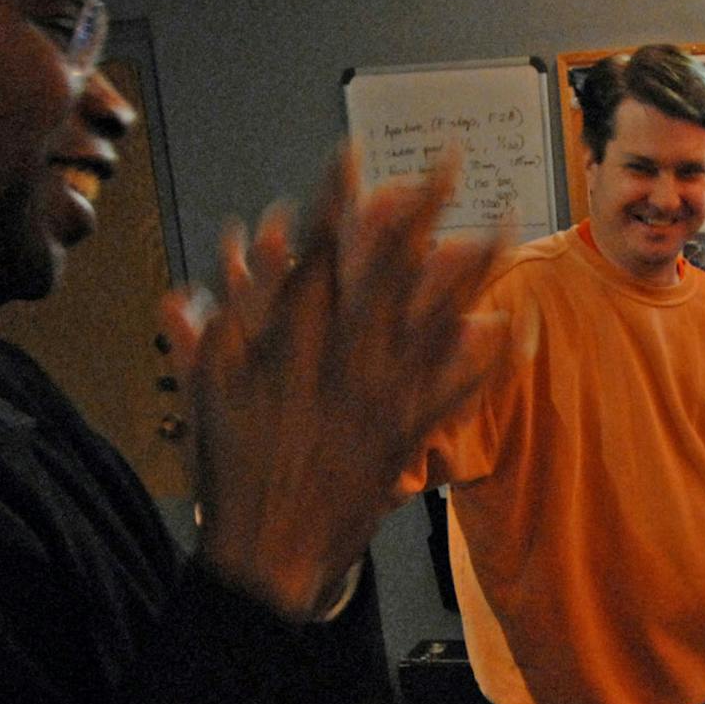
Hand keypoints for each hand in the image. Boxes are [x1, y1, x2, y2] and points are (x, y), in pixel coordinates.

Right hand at [159, 148, 512, 621]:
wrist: (264, 550)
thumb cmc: (232, 472)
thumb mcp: (204, 391)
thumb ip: (203, 333)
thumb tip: (190, 291)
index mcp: (286, 338)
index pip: (316, 250)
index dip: (337, 197)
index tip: (355, 152)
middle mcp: (338, 357)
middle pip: (388, 267)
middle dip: (419, 210)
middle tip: (449, 165)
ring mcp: (377, 395)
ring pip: (434, 316)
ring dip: (472, 269)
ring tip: (504, 225)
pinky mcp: (406, 433)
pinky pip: (457, 389)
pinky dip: (488, 359)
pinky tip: (515, 328)